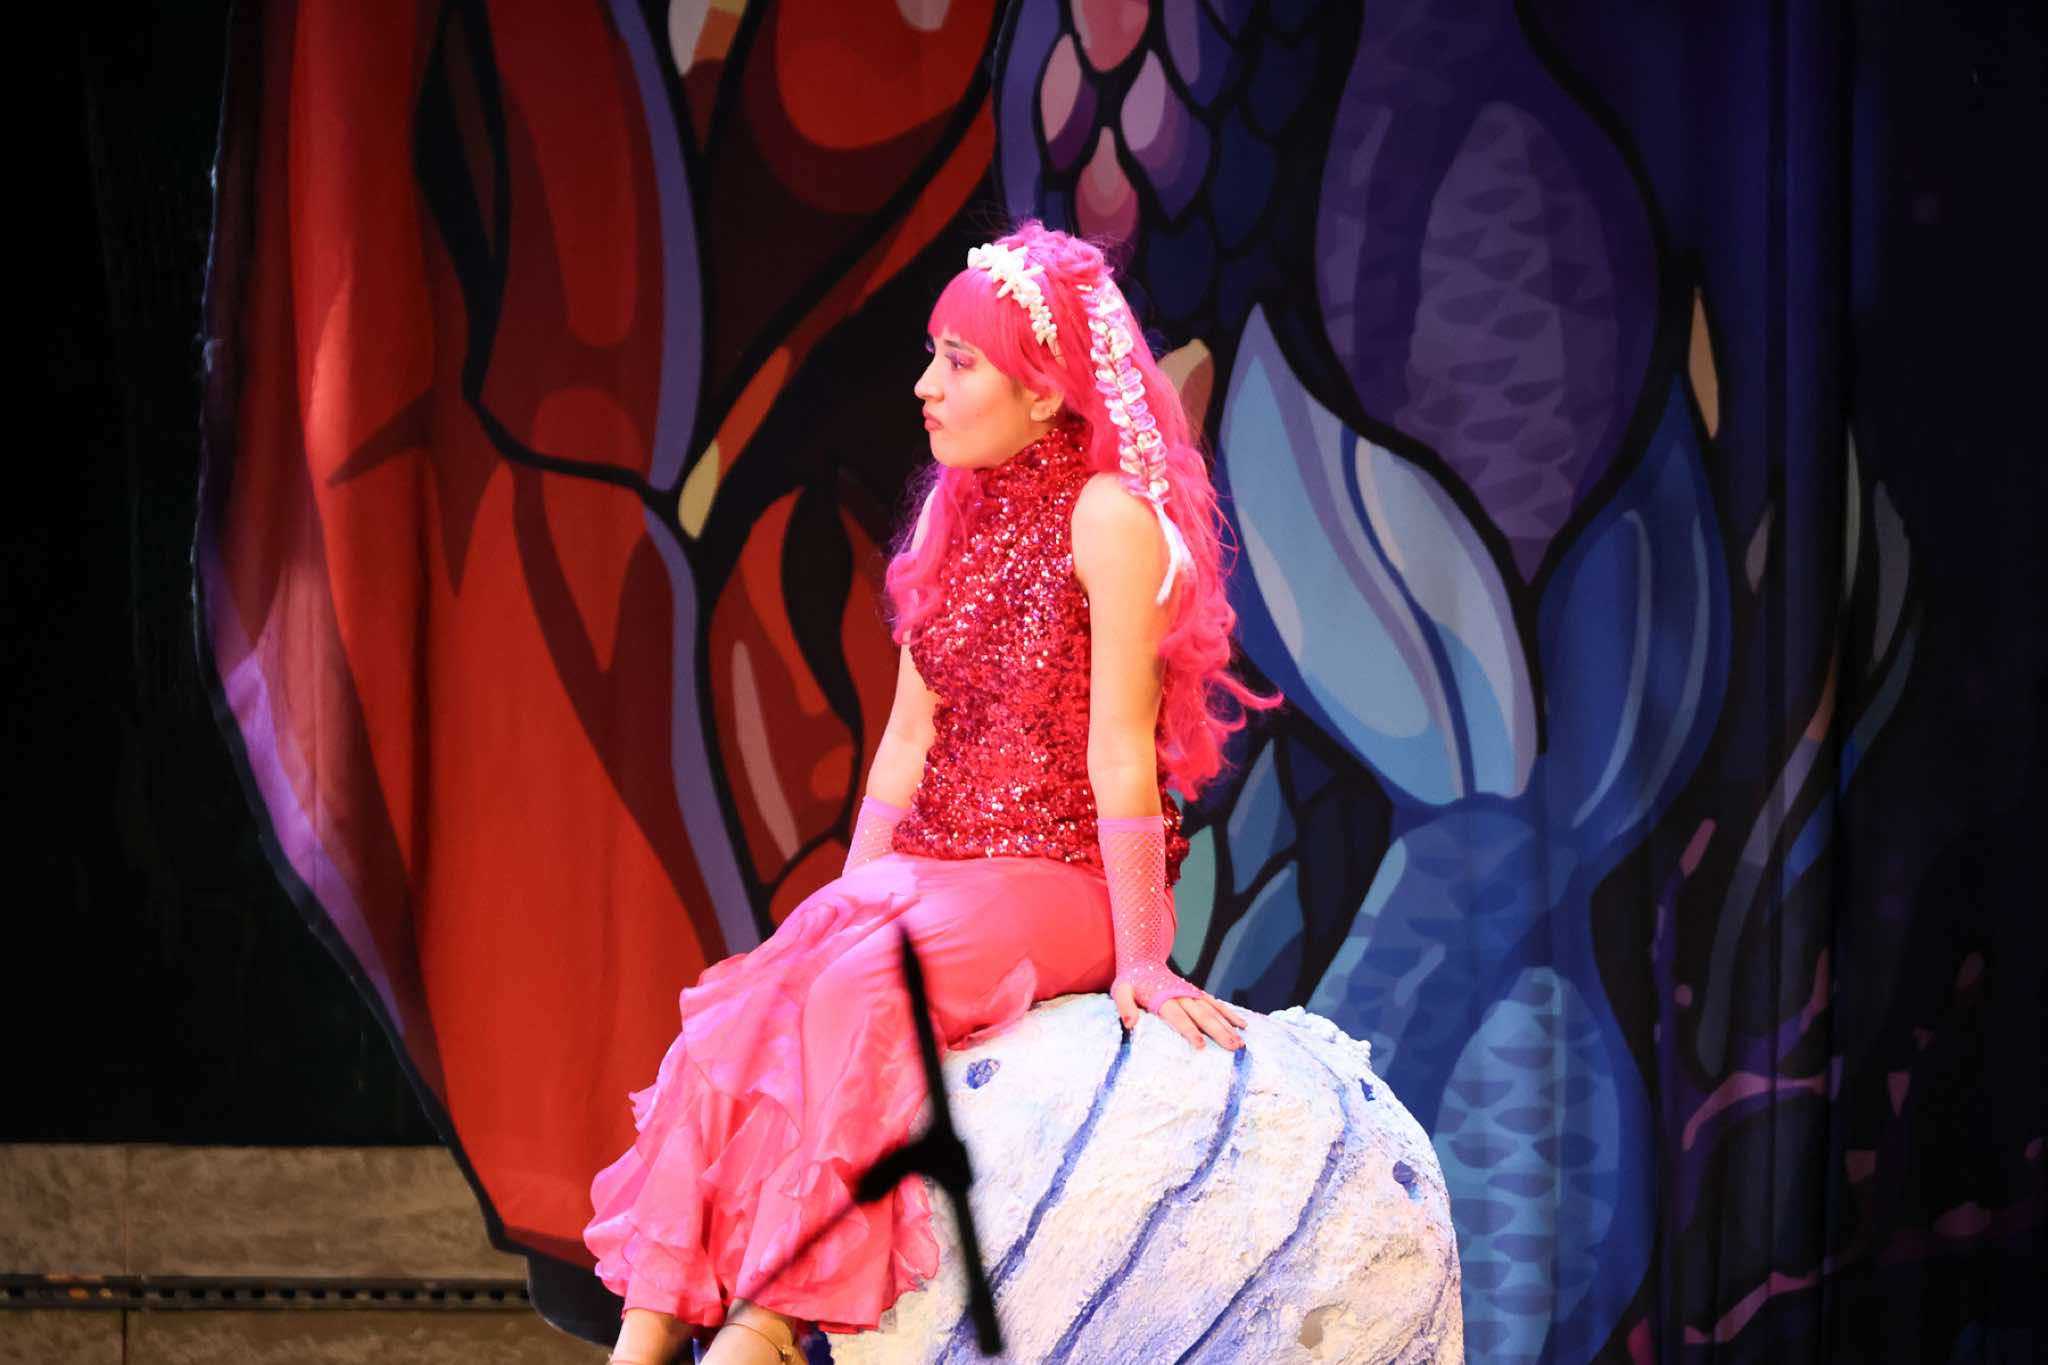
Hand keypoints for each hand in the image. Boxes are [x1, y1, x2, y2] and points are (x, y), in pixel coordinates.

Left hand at [1111, 977, 1247, 1050]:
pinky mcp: (1197, 994)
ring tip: (1240, 1043)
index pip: (1178, 1016)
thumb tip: (1130, 1024)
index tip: (1202, 1044)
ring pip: (1213, 1011)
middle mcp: (1182, 995)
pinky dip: (1229, 1014)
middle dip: (1219, 1032)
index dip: (1190, 1030)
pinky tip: (1242, 1025)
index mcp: (1164, 997)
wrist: (1144, 961)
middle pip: (1202, 1015)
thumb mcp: (1121, 991)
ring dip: (1228, 1026)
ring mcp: (1192, 994)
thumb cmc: (1131, 982)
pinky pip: (1216, 1004)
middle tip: (1233, 1047)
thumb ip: (1125, 1007)